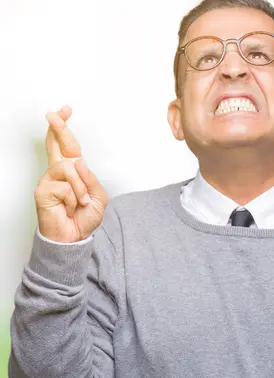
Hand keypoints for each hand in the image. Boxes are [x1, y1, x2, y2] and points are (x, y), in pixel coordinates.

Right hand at [35, 105, 107, 242]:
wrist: (75, 237)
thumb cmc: (84, 217)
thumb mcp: (98, 196)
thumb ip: (90, 179)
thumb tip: (78, 163)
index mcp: (72, 171)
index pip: (67, 145)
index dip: (64, 128)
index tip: (65, 110)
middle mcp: (58, 172)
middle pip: (56, 144)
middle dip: (58, 127)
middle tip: (54, 113)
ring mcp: (48, 180)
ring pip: (69, 169)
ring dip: (81, 188)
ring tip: (81, 203)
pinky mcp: (42, 191)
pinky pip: (65, 186)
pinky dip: (74, 198)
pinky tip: (69, 208)